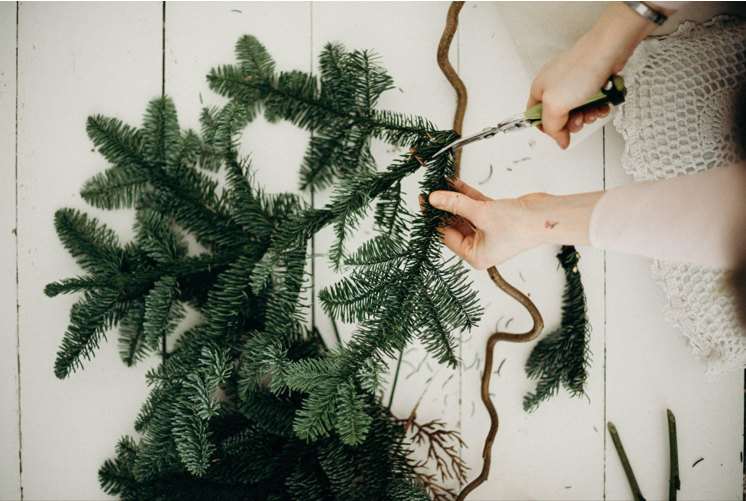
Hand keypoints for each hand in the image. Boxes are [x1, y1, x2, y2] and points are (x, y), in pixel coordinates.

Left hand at [426, 179, 604, 268]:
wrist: (547, 217)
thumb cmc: (520, 226)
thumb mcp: (480, 214)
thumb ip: (455, 205)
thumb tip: (434, 199)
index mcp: (476, 255)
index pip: (447, 236)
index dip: (434, 219)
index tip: (424, 204)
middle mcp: (482, 246)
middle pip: (454, 225)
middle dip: (443, 208)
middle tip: (429, 193)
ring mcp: (489, 231)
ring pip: (464, 213)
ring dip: (454, 199)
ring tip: (439, 184)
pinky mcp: (496, 217)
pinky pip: (476, 205)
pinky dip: (466, 195)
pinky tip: (454, 183)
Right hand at [528, 2, 660, 148]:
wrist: (608, 49)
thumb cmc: (580, 69)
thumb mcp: (555, 105)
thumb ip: (553, 127)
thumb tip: (560, 141)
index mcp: (539, 90)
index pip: (536, 117)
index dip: (548, 129)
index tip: (561, 132)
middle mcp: (554, 86)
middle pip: (559, 117)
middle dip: (572, 123)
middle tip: (580, 118)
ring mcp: (573, 83)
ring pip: (577, 111)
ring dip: (587, 115)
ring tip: (593, 108)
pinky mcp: (590, 81)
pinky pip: (591, 102)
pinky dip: (598, 106)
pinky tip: (602, 103)